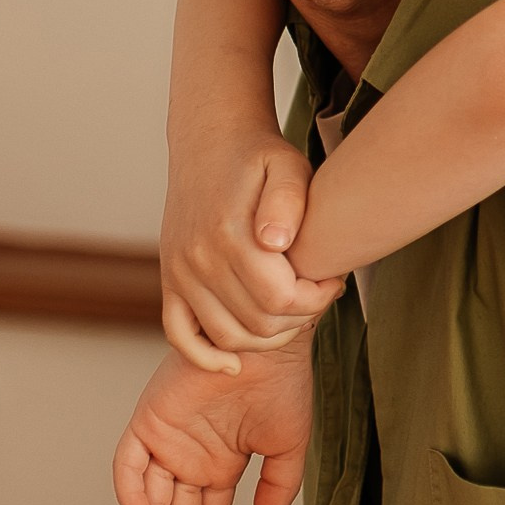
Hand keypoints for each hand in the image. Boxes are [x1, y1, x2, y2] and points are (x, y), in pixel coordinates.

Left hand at [111, 342, 316, 504]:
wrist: (269, 341)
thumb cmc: (283, 383)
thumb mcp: (288, 446)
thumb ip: (278, 487)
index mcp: (219, 464)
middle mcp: (188, 457)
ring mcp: (166, 441)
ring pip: (154, 502)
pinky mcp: (148, 422)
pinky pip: (129, 466)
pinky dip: (132, 494)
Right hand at [161, 130, 344, 373]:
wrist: (211, 142)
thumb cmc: (259, 156)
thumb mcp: (287, 165)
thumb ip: (289, 201)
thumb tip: (277, 243)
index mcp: (229, 235)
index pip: (281, 300)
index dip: (317, 300)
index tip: (333, 282)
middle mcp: (198, 259)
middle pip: (259, 325)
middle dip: (300, 317)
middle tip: (318, 294)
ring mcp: (180, 272)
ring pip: (228, 337)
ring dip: (268, 337)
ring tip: (293, 310)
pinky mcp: (171, 279)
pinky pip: (179, 334)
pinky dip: (206, 357)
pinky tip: (235, 362)